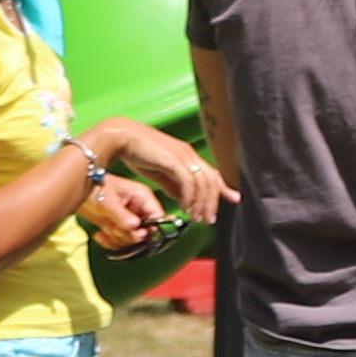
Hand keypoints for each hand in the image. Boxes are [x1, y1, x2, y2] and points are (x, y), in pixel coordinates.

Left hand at [79, 167, 167, 256]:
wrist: (79, 190)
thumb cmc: (94, 188)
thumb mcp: (107, 202)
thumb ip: (122, 216)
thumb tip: (136, 227)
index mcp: (143, 197)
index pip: (158, 216)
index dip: (150, 228)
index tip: (136, 233)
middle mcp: (140, 210)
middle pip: (147, 233)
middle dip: (129, 235)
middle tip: (114, 228)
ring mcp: (130, 220)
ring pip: (133, 241)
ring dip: (118, 239)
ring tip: (106, 227)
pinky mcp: (120, 228)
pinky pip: (121, 244)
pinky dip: (110, 242)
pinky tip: (100, 234)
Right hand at [99, 124, 225, 218]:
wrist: (121, 137)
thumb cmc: (137, 152)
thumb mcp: (159, 172)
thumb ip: (172, 185)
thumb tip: (184, 198)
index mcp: (187, 155)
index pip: (211, 173)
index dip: (223, 187)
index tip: (234, 199)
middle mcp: (188, 154)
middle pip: (211, 179)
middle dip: (213, 201)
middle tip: (210, 219)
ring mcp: (182, 155)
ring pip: (203, 182)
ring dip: (202, 202)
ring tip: (197, 217)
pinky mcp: (173, 160)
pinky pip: (188, 181)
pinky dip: (190, 196)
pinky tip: (185, 207)